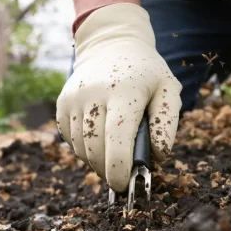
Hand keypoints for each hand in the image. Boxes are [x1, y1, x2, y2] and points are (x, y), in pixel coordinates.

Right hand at [56, 3, 181, 191]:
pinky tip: (99, 139)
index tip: (123, 185)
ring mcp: (73, 98)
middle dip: (108, 170)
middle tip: (123, 176)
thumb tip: (158, 156)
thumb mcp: (168, 89)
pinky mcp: (62, 103)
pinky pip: (71, 140)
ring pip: (81, 148)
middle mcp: (93, 93)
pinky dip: (84, 149)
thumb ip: (167, 123)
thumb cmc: (145, 73)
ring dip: (97, 161)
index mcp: (124, 91)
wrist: (110, 45)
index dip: (118, 167)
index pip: (116, 137)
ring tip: (113, 155)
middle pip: (96, 148)